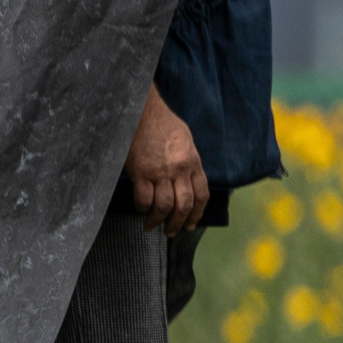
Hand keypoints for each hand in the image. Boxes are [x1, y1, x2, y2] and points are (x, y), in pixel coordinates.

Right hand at [128, 84, 207, 234]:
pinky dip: (142, 208)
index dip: (197, 213)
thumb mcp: (185, 141)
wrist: (143, 110)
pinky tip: (140, 209)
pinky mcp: (141, 172)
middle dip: (178, 223)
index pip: (201, 195)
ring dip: (158, 220)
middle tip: (170, 232)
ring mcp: (161, 172)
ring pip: (165, 206)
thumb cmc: (162, 123)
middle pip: (184, 205)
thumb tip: (188, 178)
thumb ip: (188, 161)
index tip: (190, 224)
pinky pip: (144, 198)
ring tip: (151, 226)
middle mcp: (180, 170)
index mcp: (193, 163)